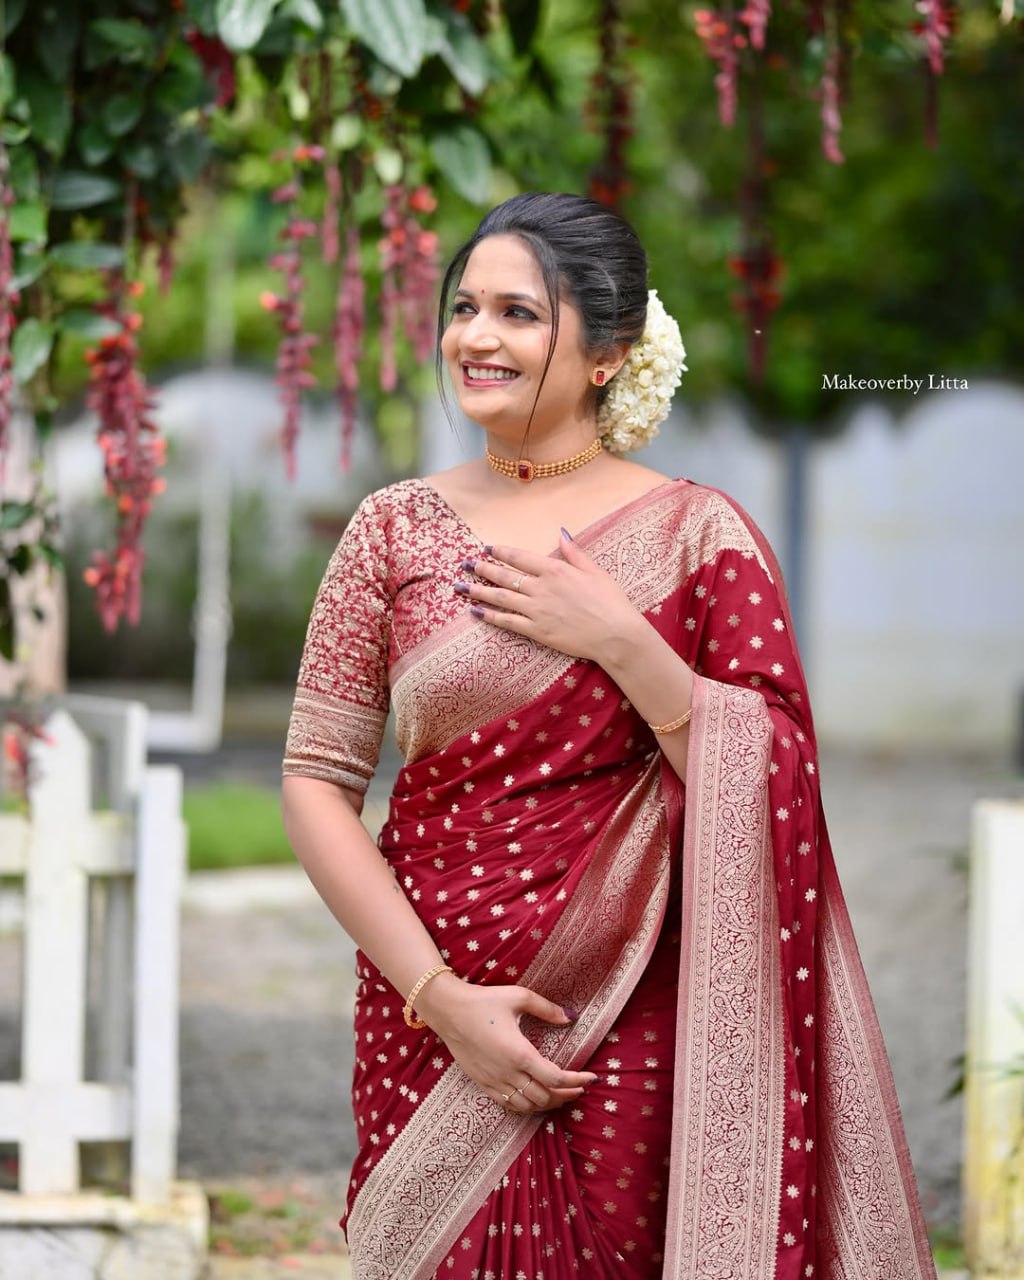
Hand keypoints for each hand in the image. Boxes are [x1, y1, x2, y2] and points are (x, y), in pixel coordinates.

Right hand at [415, 973, 595, 1113]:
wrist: (449, 1012)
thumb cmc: (484, 1001)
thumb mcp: (518, 997)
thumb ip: (547, 1008)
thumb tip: (571, 1017)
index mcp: (520, 1053)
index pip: (556, 1078)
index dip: (577, 1081)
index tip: (592, 1078)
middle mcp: (508, 1073)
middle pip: (545, 1097)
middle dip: (567, 1094)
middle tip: (580, 1087)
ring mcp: (495, 1082)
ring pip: (528, 1106)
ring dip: (548, 1103)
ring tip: (562, 1094)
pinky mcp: (483, 1085)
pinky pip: (510, 1105)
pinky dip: (528, 1106)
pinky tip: (536, 1097)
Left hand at [456, 531, 643, 664]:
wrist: (615, 634)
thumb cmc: (610, 601)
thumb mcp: (595, 571)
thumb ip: (574, 552)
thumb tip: (561, 532)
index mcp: (555, 570)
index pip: (520, 557)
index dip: (501, 551)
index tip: (486, 548)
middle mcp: (541, 588)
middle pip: (504, 575)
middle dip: (482, 568)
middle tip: (465, 564)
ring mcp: (536, 610)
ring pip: (501, 597)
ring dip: (478, 591)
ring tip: (461, 586)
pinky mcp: (536, 631)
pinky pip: (507, 621)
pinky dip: (490, 616)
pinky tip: (476, 611)